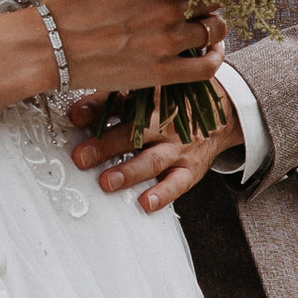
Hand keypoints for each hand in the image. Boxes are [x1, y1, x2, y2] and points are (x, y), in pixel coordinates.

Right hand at [42, 0, 225, 98]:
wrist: (52, 46)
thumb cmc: (70, 5)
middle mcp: (169, 8)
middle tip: (201, 4)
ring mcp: (168, 42)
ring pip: (214, 30)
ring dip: (214, 27)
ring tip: (207, 27)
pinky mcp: (163, 72)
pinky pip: (207, 67)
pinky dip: (216, 58)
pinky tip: (213, 51)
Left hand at [69, 92, 245, 214]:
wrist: (221, 115)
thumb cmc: (174, 105)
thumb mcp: (145, 95)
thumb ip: (109, 103)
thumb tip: (75, 116)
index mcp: (152, 101)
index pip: (121, 102)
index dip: (97, 109)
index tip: (75, 119)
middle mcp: (165, 124)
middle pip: (134, 134)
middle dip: (106, 146)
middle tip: (82, 157)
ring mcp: (178, 148)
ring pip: (152, 160)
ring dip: (129, 172)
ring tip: (107, 183)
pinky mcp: (190, 170)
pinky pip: (177, 184)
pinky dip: (162, 194)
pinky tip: (145, 203)